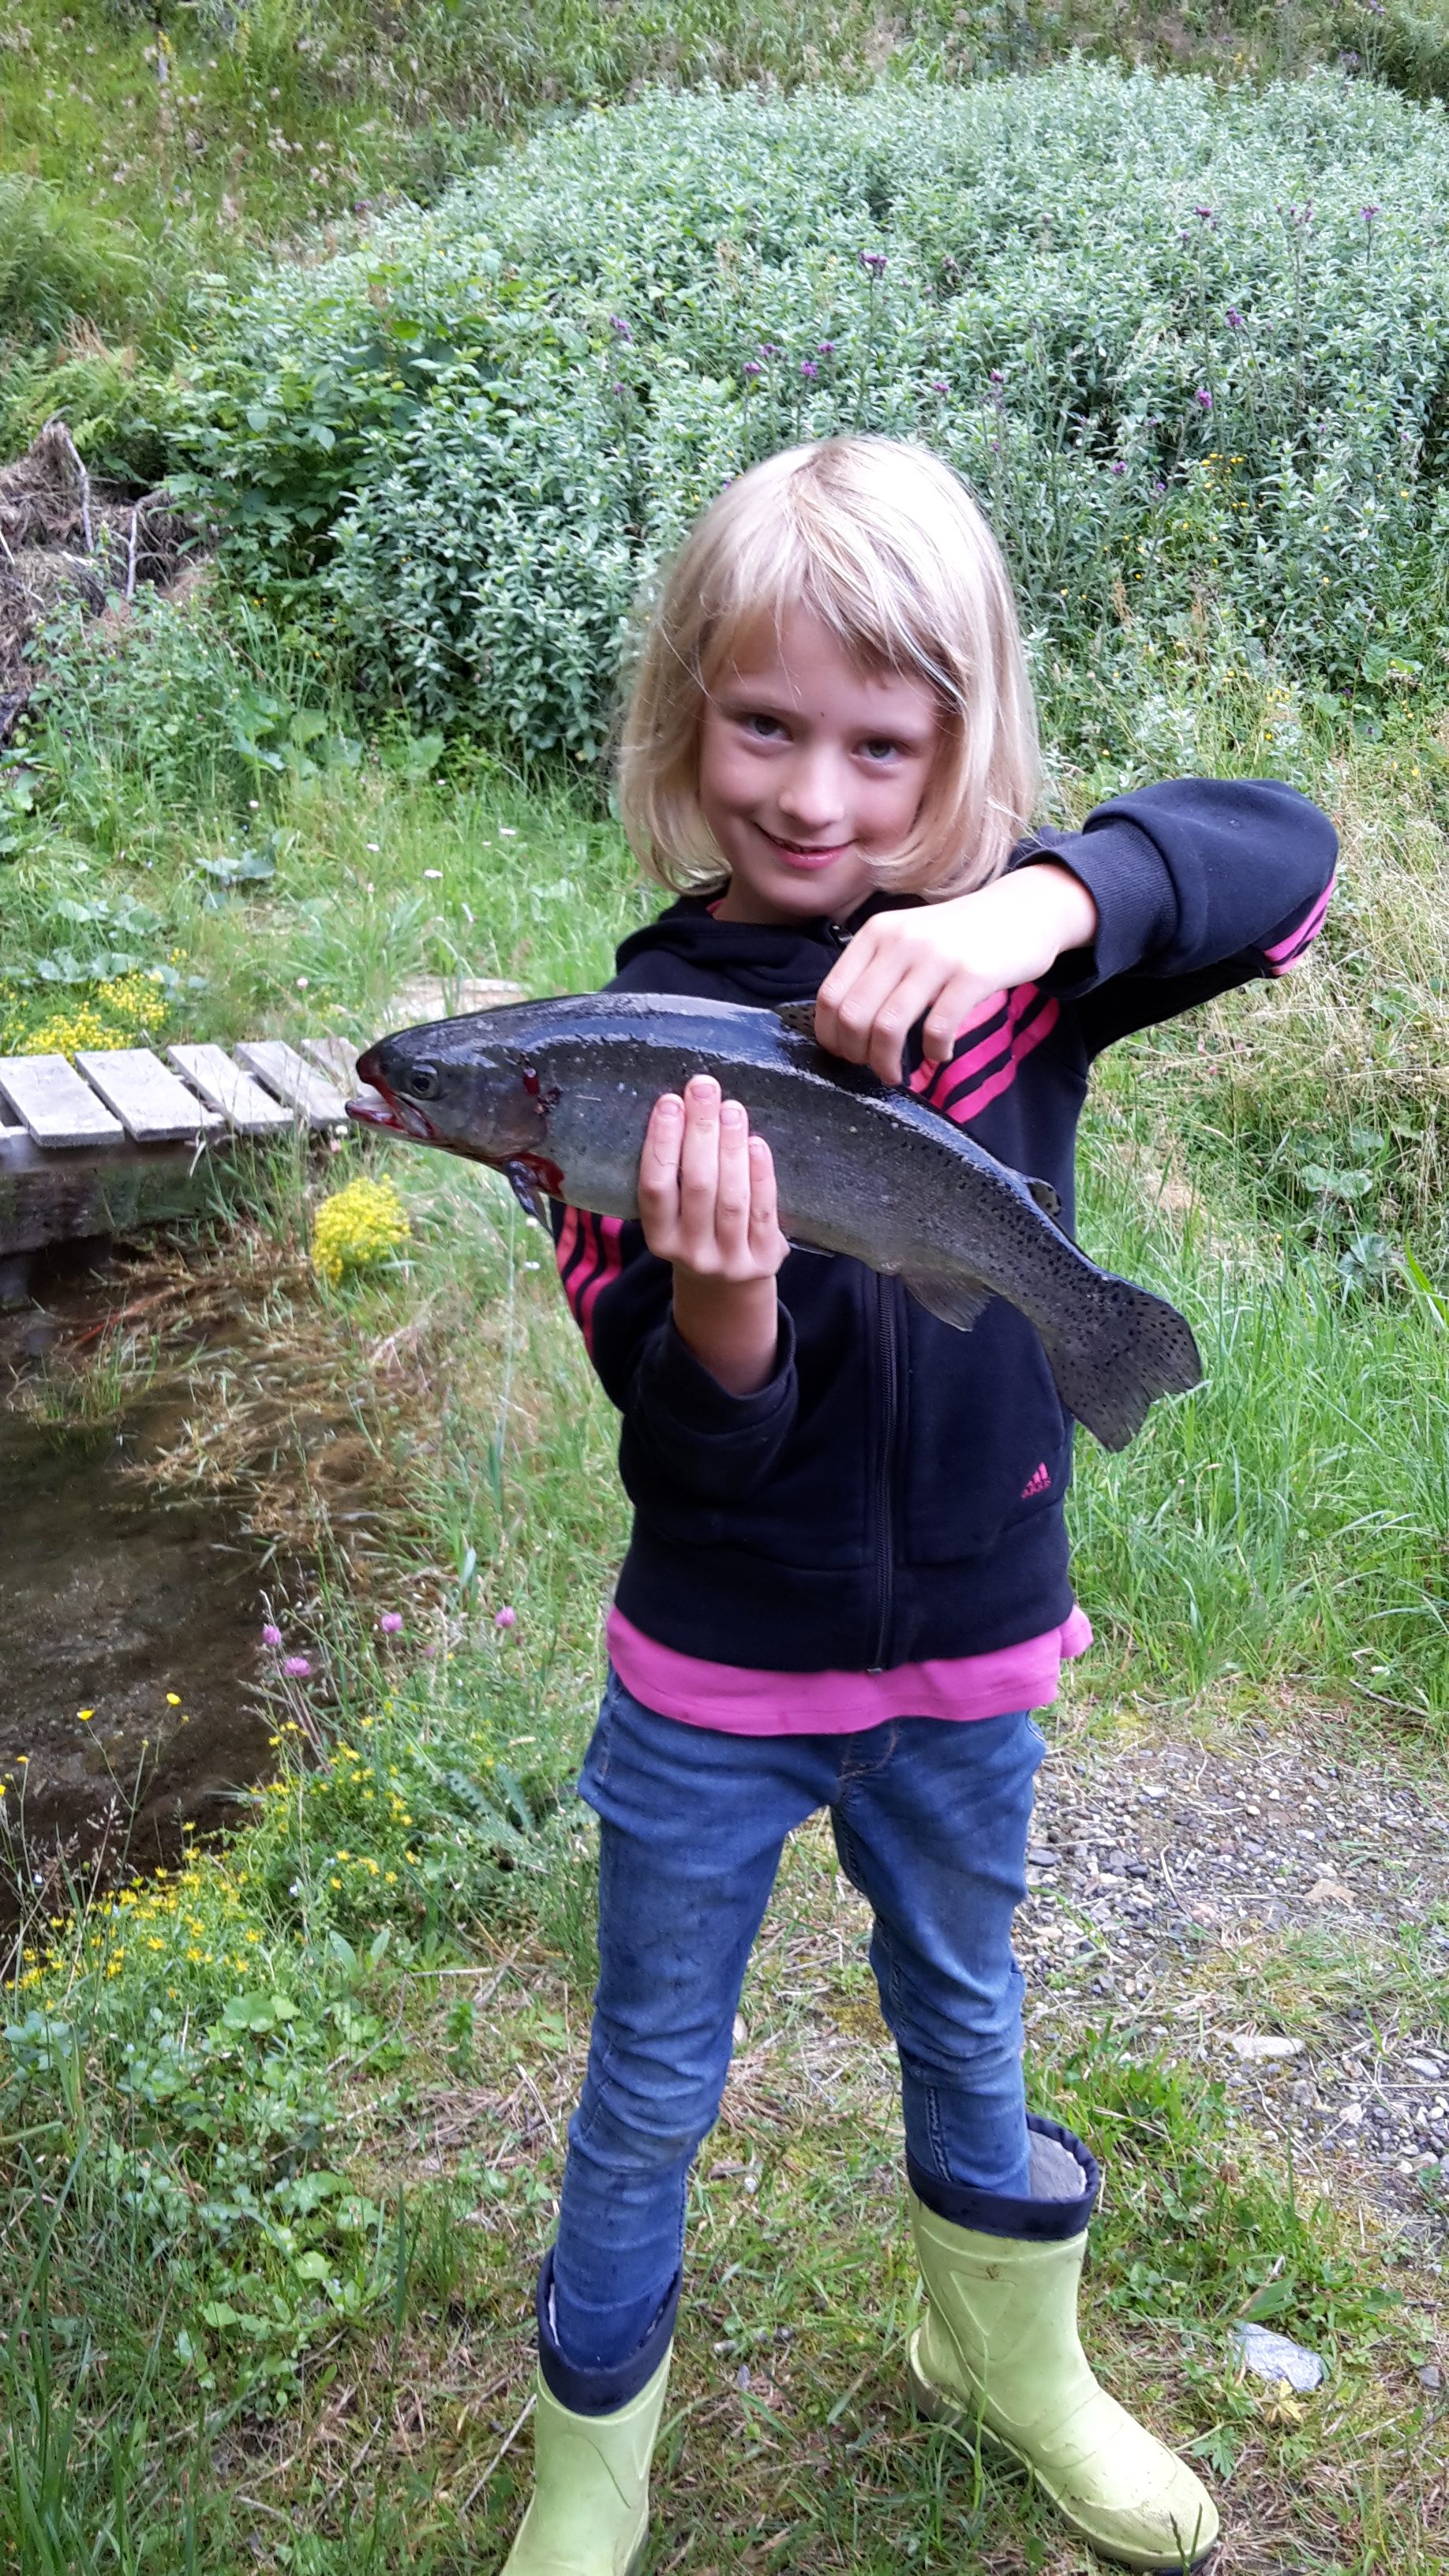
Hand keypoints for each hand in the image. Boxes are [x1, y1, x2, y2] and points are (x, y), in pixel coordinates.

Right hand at [638, 1074, 788, 1392]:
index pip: (656, 1187)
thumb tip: (681, 1104)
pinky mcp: (764, 1259)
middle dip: (699, 1132)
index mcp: (659, 1239)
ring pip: (731, 1197)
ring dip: (731, 1147)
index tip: (669, 1101)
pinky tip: (756, 1142)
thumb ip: (673, 1175)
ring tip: (731, 1108)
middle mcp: (690, 1253)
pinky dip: (760, 1174)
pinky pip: (763, 1211)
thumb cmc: (695, 1231)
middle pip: (697, 1186)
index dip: (661, 1142)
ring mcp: (730, 1259)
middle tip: (704, 1088)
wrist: (728, 1289)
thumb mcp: (673, 1217)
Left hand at [814, 861, 1098, 1084]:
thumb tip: (845, 1026)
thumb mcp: (908, 937)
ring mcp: (936, 956)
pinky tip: (941, 1054)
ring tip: (897, 1074)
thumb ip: (877, 969)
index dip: (831, 1035)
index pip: (831, 995)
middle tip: (874, 1067)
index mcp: (876, 933)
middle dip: (856, 1054)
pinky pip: (937, 1029)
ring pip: (888, 1026)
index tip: (846, 1054)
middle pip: (853, 1016)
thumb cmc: (961, 936)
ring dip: (887, 1063)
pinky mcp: (972, 975)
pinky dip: (934, 1053)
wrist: (1024, 910)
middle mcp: (900, 941)